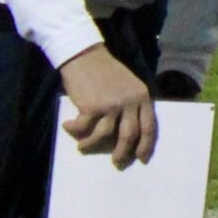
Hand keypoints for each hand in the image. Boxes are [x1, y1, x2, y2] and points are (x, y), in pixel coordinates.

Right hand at [59, 45, 157, 167]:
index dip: (146, 145)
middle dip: (122, 153)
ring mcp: (111, 105)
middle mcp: (129, 101)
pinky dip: (74, 130)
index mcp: (142, 96)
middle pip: (129, 135)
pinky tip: (68, 126)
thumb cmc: (106, 71)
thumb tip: (129, 134)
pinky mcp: (92, 107)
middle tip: (117, 162)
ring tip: (82, 147)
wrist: (86, 55)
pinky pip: (83, 128)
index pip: (149, 126)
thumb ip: (132, 104)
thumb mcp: (128, 85)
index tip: (142, 158)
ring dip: (91, 145)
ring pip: (104, 136)